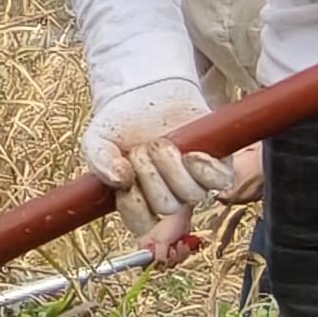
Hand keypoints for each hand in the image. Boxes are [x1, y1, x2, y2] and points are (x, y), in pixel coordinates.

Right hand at [83, 80, 235, 256]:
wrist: (144, 93)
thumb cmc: (120, 124)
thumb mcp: (97, 141)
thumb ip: (100, 161)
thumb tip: (121, 180)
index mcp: (139, 200)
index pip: (141, 223)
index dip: (136, 208)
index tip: (126, 185)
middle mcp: (169, 196)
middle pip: (167, 206)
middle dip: (150, 175)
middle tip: (140, 149)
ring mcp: (194, 182)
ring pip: (191, 193)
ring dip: (172, 166)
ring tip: (159, 142)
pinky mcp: (216, 165)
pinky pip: (219, 181)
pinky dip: (204, 168)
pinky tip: (189, 153)